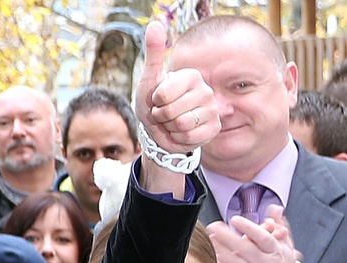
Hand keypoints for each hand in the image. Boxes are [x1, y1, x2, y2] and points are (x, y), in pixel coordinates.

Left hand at [134, 20, 217, 193]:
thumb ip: (153, 53)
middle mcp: (206, 90)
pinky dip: (180, 138)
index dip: (155, 101)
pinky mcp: (214, 128)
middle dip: (161, 116)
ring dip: (170, 128)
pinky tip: (181, 132)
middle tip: (164, 113)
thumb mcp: (148, 80)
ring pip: (182, 124)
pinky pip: (191, 136)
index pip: (163, 94)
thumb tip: (154, 23)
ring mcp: (213, 109)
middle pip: (171, 110)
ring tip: (172, 122)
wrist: (160, 132)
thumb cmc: (153, 105)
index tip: (158, 99)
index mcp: (191, 76)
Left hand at [208, 208, 301, 262]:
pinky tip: (214, 260)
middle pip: (245, 248)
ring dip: (221, 250)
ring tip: (210, 240)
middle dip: (227, 236)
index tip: (235, 220)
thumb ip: (279, 227)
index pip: (263, 238)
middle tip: (213, 227)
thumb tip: (274, 209)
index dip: (249, 228)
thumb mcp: (287, 249)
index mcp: (277, 253)